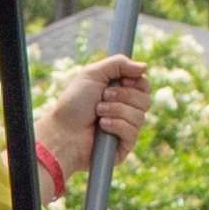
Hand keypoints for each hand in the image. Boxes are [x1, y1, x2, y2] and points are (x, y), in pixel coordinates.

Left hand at [35, 53, 152, 175]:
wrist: (63, 130)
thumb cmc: (74, 103)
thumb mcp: (94, 74)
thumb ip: (119, 64)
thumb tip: (145, 66)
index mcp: (121, 92)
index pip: (144, 85)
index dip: (137, 81)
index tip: (122, 80)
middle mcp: (126, 110)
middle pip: (146, 99)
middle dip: (124, 95)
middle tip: (104, 96)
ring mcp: (126, 129)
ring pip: (140, 116)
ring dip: (116, 110)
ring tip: (98, 112)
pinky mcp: (124, 146)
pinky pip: (133, 132)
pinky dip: (116, 125)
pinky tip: (102, 126)